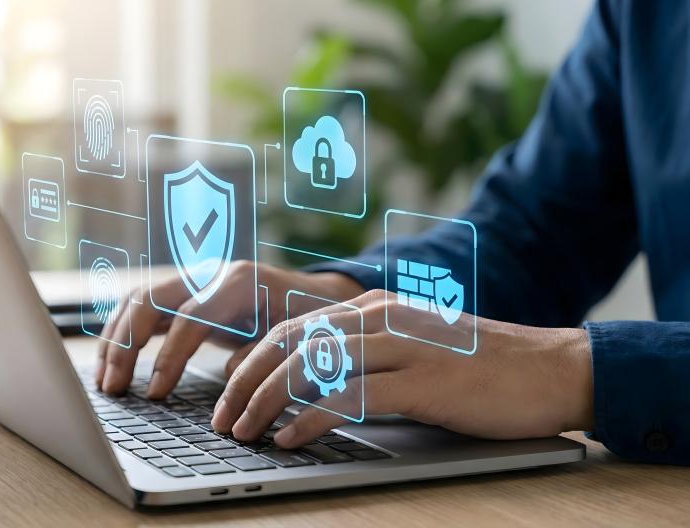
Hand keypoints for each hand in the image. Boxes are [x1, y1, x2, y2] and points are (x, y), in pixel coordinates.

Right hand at [95, 261, 363, 397]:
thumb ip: (264, 353)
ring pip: (139, 300)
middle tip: (114, 388)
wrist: (316, 297)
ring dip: (115, 340)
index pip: (189, 316)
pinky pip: (143, 309)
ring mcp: (193, 280)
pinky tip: (111, 365)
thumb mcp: (296, 337)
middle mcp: (210, 273)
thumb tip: (230, 375)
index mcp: (239, 281)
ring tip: (104, 382)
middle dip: (126, 345)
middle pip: (151, 298)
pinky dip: (122, 335)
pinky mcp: (184, 296)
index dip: (169, 357)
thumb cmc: (309, 319)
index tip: (156, 394)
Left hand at [211, 289, 593, 447]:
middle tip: (221, 417)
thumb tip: (308, 389)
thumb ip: (365, 358)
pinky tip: (289, 438)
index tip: (226, 392)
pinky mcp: (423, 381)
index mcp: (374, 307)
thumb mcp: (412, 351)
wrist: (551, 368)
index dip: (252, 360)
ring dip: (266, 400)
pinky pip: (350, 397)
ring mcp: (402, 345)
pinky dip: (310, 418)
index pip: (292, 326)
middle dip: (245, 380)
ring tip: (242, 432)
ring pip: (312, 364)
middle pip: (290, 342)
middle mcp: (381, 317)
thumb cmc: (479, 370)